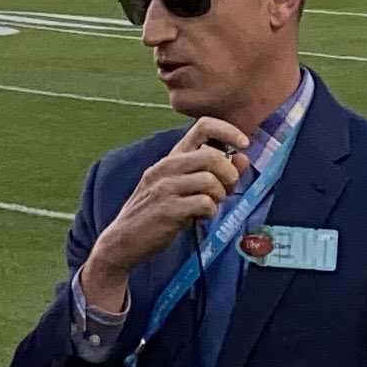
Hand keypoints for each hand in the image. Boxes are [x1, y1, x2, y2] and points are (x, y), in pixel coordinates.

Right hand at [80, 125, 253, 318]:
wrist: (123, 240)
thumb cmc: (155, 211)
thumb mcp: (179, 186)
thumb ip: (209, 171)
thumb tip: (242, 158)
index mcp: (171, 157)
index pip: (203, 126)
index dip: (229, 131)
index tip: (243, 145)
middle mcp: (167, 167)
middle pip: (212, 156)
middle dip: (229, 174)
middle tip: (227, 188)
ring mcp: (166, 187)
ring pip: (210, 180)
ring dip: (219, 196)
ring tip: (210, 205)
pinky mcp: (168, 209)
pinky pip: (204, 203)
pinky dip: (210, 212)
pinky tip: (201, 216)